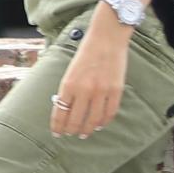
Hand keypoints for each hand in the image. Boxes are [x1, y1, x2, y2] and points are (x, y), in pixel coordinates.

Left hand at [49, 8, 129, 138]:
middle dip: (71, 130)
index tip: (57, 133)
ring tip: (84, 134)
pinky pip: (109, 113)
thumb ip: (68, 89)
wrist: (107, 37)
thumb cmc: (86, 52)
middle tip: (70, 135)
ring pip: (93, 120)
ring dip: (87, 130)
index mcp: (68, 84)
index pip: (60, 112)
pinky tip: (99, 125)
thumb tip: (66, 108)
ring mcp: (101, 91)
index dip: (58, 126)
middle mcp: (84, 90)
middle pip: (76, 120)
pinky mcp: (116, 90)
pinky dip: (103, 122)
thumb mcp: (70, 70)